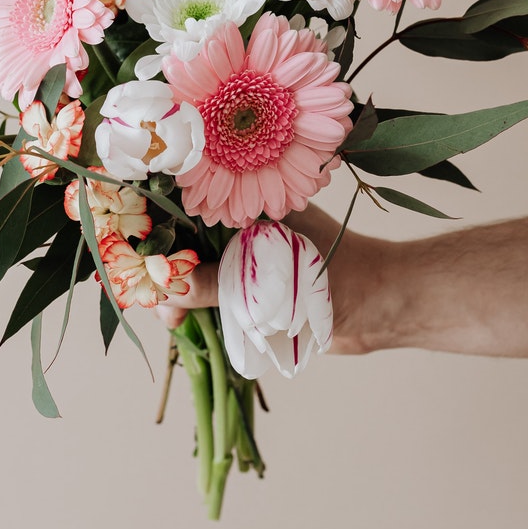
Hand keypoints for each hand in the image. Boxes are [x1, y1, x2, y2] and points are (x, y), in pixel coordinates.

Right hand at [155, 203, 399, 352]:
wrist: (386, 307)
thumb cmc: (344, 277)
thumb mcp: (279, 280)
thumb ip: (224, 283)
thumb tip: (172, 288)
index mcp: (249, 204)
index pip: (188, 207)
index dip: (159, 230)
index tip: (141, 261)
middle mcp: (243, 225)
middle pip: (185, 242)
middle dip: (165, 270)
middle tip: (158, 304)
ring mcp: (247, 256)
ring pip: (195, 271)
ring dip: (178, 294)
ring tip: (174, 321)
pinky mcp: (252, 286)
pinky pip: (212, 293)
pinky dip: (196, 308)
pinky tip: (184, 324)